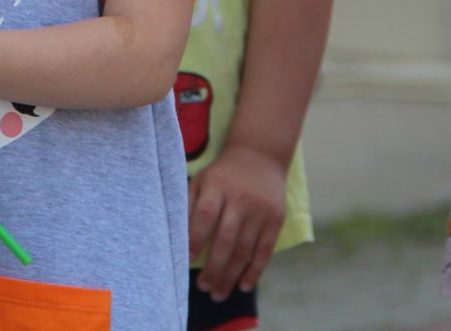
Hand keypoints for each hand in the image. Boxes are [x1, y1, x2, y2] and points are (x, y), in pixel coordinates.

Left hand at [189, 142, 287, 301]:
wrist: (260, 157)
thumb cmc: (222, 175)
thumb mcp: (202, 180)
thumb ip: (188, 204)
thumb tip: (175, 237)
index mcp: (217, 187)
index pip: (205, 215)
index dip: (195, 239)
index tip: (186, 261)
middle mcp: (240, 200)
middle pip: (226, 239)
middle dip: (214, 268)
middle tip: (204, 288)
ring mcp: (260, 211)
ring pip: (245, 250)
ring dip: (231, 275)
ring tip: (218, 293)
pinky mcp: (275, 220)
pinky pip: (265, 250)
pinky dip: (255, 271)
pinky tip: (243, 286)